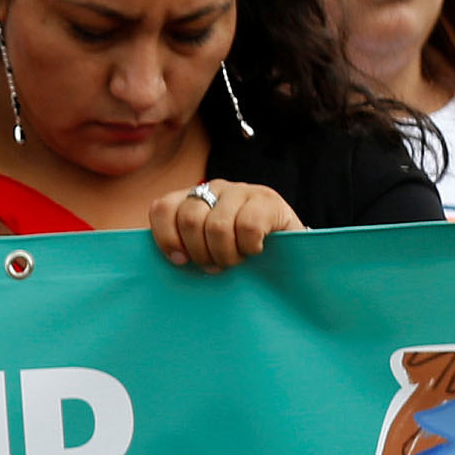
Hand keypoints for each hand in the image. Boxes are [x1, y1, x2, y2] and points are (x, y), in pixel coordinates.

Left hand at [147, 180, 297, 272]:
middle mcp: (214, 188)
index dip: (167, 238)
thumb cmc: (240, 253)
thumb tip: (164, 261)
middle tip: (215, 266)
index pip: (163, 208)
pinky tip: (255, 250)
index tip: (181, 261)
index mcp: (193, 198)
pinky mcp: (268, 201)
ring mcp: (242, 191)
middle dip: (200, 252)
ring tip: (235, 261)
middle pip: (190, 220)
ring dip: (225, 254)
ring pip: (217, 226)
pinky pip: (248, 227)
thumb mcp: (207, 247)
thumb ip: (184, 245)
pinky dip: (249, 247)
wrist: (291, 251)